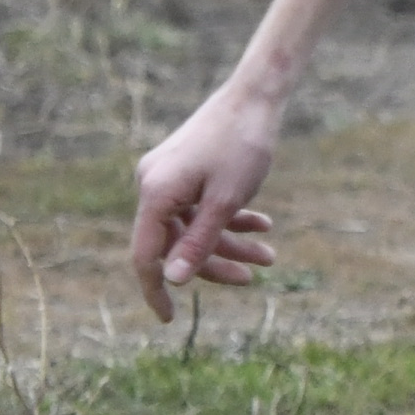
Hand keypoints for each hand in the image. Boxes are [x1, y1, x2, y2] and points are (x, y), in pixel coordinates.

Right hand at [128, 70, 291, 316]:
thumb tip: (171, 281)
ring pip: (193, 225)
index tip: (169, 319)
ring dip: (230, 242)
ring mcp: (168, 176)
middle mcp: (153, 185)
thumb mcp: (224, 202)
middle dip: (215, 263)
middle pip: (175, 242)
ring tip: (270, 255)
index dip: (156, 290)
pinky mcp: (184, 169)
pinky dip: (228, 218)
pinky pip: (199, 206)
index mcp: (154, 194)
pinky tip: (263, 224)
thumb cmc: (242, 146)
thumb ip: (197, 244)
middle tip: (254, 278)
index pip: (145, 255)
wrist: (255, 95)